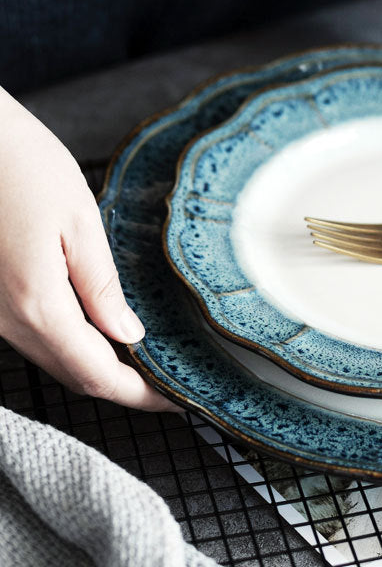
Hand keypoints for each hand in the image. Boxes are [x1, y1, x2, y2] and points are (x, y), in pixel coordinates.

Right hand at [0, 90, 176, 410]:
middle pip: (75, 376)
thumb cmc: (22, 166)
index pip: (97, 374)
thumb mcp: (78, 220)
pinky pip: (38, 339)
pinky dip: (76, 349)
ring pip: (55, 361)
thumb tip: (128, 334)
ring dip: (101, 371)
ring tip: (149, 366)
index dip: (141, 395)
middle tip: (173, 386)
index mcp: (37, 304)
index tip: (180, 399)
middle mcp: (8, 320)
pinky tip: (105, 336)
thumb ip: (101, 285)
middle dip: (126, 389)